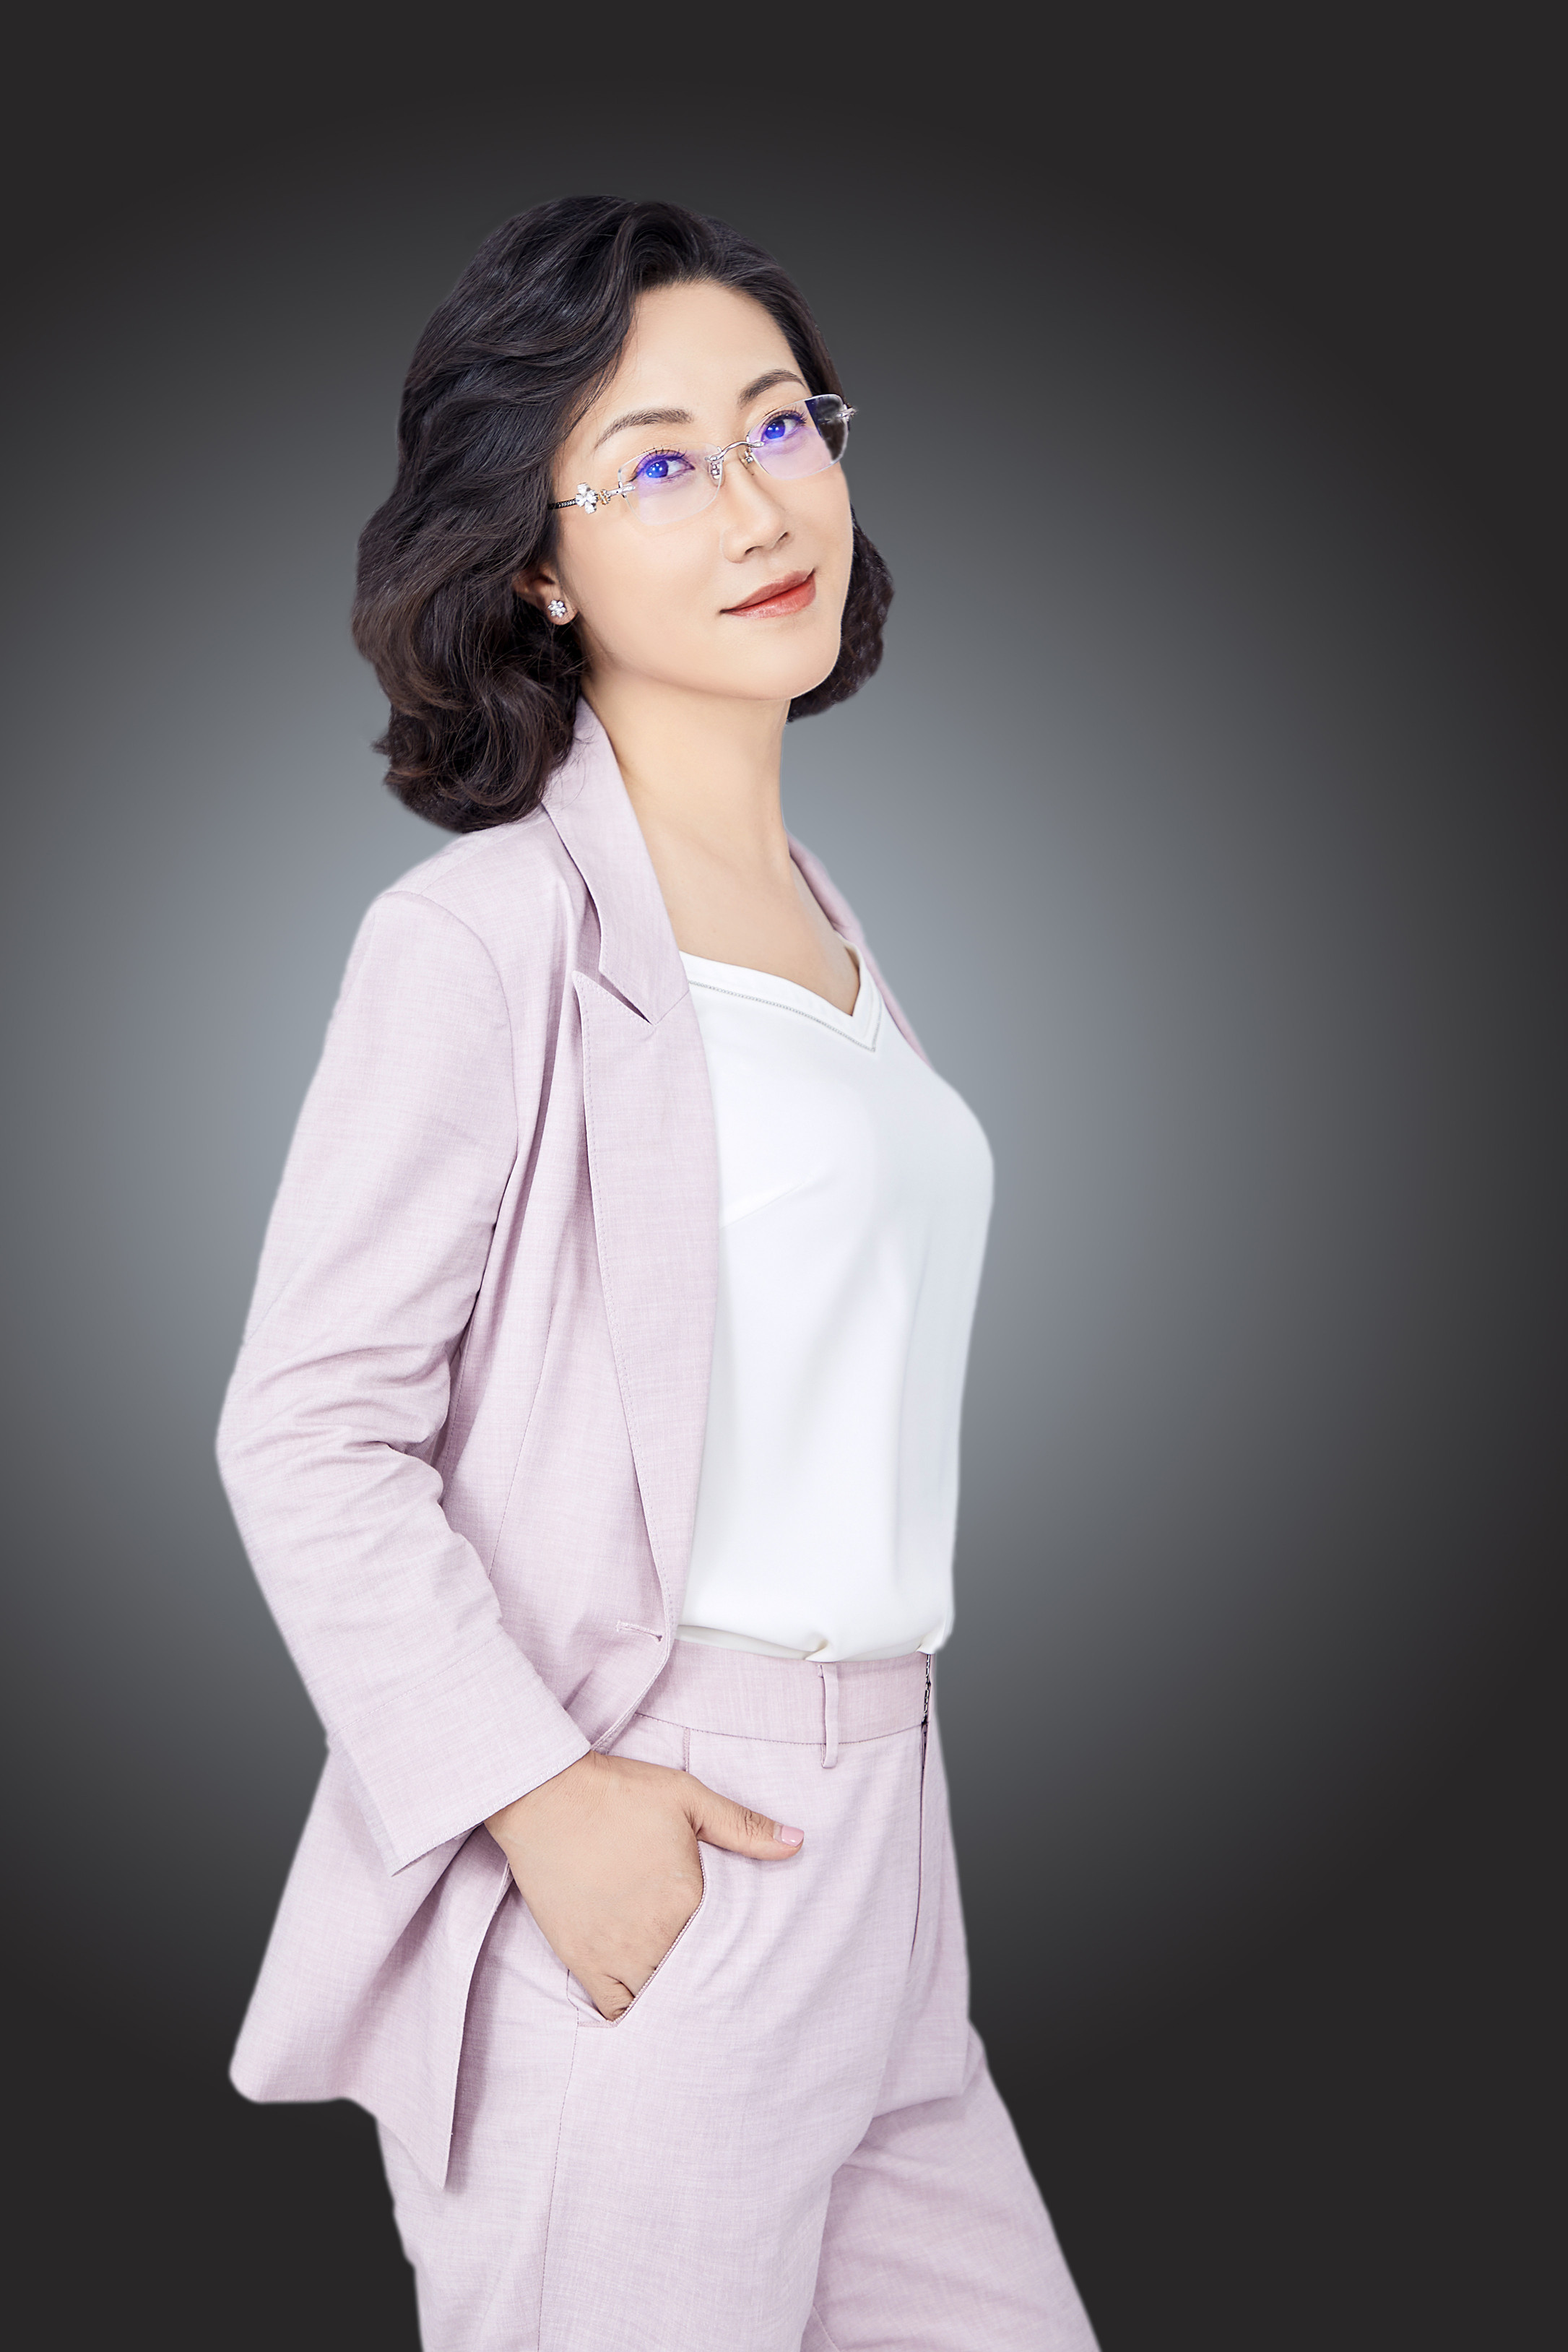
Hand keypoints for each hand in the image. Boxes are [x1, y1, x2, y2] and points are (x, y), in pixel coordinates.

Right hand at [485, 1750, 803, 2018]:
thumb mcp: (688, 1797)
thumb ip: (743, 1826)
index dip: (738, 1956)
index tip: (749, 1959)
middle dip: (709, 1983)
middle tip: (725, 1985)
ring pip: (657, 1999)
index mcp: (686, 1898)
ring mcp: (614, 1952)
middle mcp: (653, 1934)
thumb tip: (797, 1842)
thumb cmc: (618, 1792)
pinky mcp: (582, 1958)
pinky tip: (645, 2001)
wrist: (545, 1795)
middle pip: (694, 1981)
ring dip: (673, 1996)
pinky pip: (614, 2007)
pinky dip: (632, 2009)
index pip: (727, 1949)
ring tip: (688, 1994)